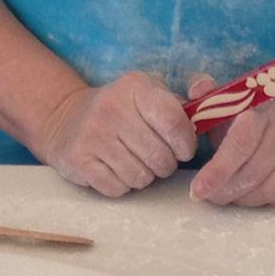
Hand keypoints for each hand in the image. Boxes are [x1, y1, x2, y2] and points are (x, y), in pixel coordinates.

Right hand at [33, 73, 195, 197]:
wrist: (65, 119)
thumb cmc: (120, 110)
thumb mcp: (146, 95)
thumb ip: (177, 106)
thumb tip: (209, 117)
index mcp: (135, 87)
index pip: (173, 120)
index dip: (186, 143)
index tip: (184, 150)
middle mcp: (112, 108)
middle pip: (160, 156)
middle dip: (166, 165)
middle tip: (157, 159)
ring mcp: (93, 135)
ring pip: (141, 177)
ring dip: (144, 177)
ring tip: (135, 162)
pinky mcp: (79, 160)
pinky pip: (118, 188)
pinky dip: (123, 186)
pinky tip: (116, 170)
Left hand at [184, 73, 274, 207]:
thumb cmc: (256, 109)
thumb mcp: (232, 99)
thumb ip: (210, 95)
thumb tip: (197, 90)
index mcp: (259, 112)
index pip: (240, 144)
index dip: (218, 170)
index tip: (199, 189)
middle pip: (254, 174)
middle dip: (226, 191)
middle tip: (210, 195)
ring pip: (271, 190)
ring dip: (245, 199)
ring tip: (230, 194)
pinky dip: (271, 202)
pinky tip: (257, 194)